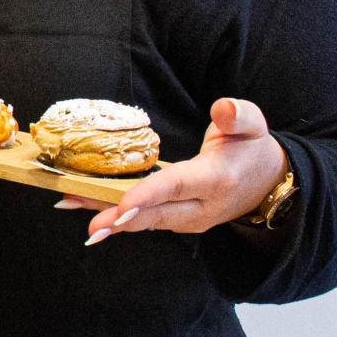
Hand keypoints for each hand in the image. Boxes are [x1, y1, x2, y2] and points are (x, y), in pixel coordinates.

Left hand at [62, 98, 287, 243]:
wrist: (267, 184)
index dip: (149, 196)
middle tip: (89, 228)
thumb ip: (238, 116)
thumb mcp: (253, 125)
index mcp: (216, 180)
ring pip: (144, 219)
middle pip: (156, 214)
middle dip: (119, 220)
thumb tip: (222, 109)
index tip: (122, 205)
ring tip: (68, 204)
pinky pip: (142, 218)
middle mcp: (201, 207)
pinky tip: (80, 203)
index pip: (177, 187)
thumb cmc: (253, 149)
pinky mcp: (176, 221)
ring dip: (106, 214)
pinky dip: (112, 213)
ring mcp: (188, 219)